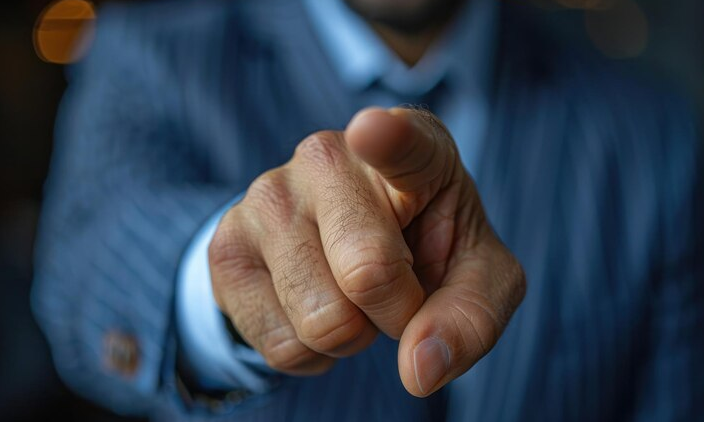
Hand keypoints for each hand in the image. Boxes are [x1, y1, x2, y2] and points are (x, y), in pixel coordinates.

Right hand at [209, 107, 525, 396]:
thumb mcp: (478, 278)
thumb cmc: (427, 248)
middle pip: (369, 272)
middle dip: (396, 311)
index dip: (388, 138)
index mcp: (412, 148)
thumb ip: (471, 318)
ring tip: (352, 292)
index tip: (373, 129)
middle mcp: (329, 156)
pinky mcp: (226, 242)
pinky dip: (310, 352)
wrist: (352, 248)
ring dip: (351, 335)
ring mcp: (269, 194)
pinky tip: (315, 306)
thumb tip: (420, 370)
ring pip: (322, 318)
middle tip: (397, 285)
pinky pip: (280, 344)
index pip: (401, 141)